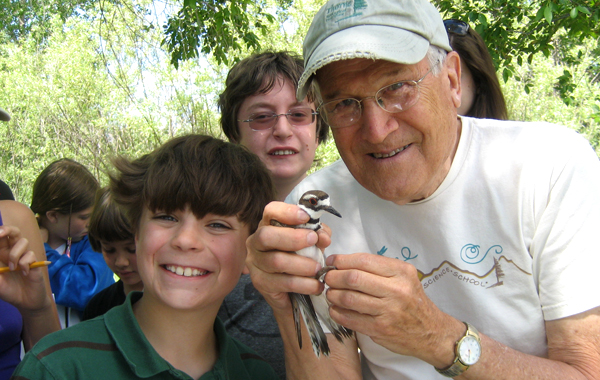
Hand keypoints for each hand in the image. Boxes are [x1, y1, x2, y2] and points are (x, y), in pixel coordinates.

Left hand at [0, 225, 48, 312]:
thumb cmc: (8, 291)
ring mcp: (25, 256)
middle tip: (0, 234)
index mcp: (1, 253)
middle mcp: (13, 252)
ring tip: (12, 269)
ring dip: (14, 255)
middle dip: (7, 229)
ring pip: (22, 241)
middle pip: (13, 232)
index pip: (0, 238)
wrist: (25, 302)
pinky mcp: (35, 262)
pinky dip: (24, 264)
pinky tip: (24, 274)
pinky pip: (30, 255)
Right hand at [246, 201, 331, 311]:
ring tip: (318, 269)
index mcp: (268, 226)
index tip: (305, 216)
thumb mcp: (311, 243)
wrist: (291, 291)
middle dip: (292, 237)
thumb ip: (319, 235)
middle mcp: (256, 242)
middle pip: (266, 235)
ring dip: (302, 264)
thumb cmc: (300, 258)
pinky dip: (303, 284)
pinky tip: (316, 285)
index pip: (270, 211)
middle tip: (313, 240)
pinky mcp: (260, 283)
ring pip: (276, 261)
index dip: (286, 212)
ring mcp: (255, 263)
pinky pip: (283, 282)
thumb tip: (323, 236)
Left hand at [324, 253, 462, 365]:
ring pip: (349, 298)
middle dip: (334, 277)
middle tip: (327, 278)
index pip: (364, 260)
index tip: (331, 262)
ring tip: (330, 293)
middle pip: (353, 278)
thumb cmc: (412, 300)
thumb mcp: (403, 277)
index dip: (342, 260)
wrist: (431, 331)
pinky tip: (335, 309)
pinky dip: (337, 312)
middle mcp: (396, 290)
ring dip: (333, 295)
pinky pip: (350, 318)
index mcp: (401, 272)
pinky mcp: (380, 329)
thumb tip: (341, 263)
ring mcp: (388, 311)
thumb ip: (377, 269)